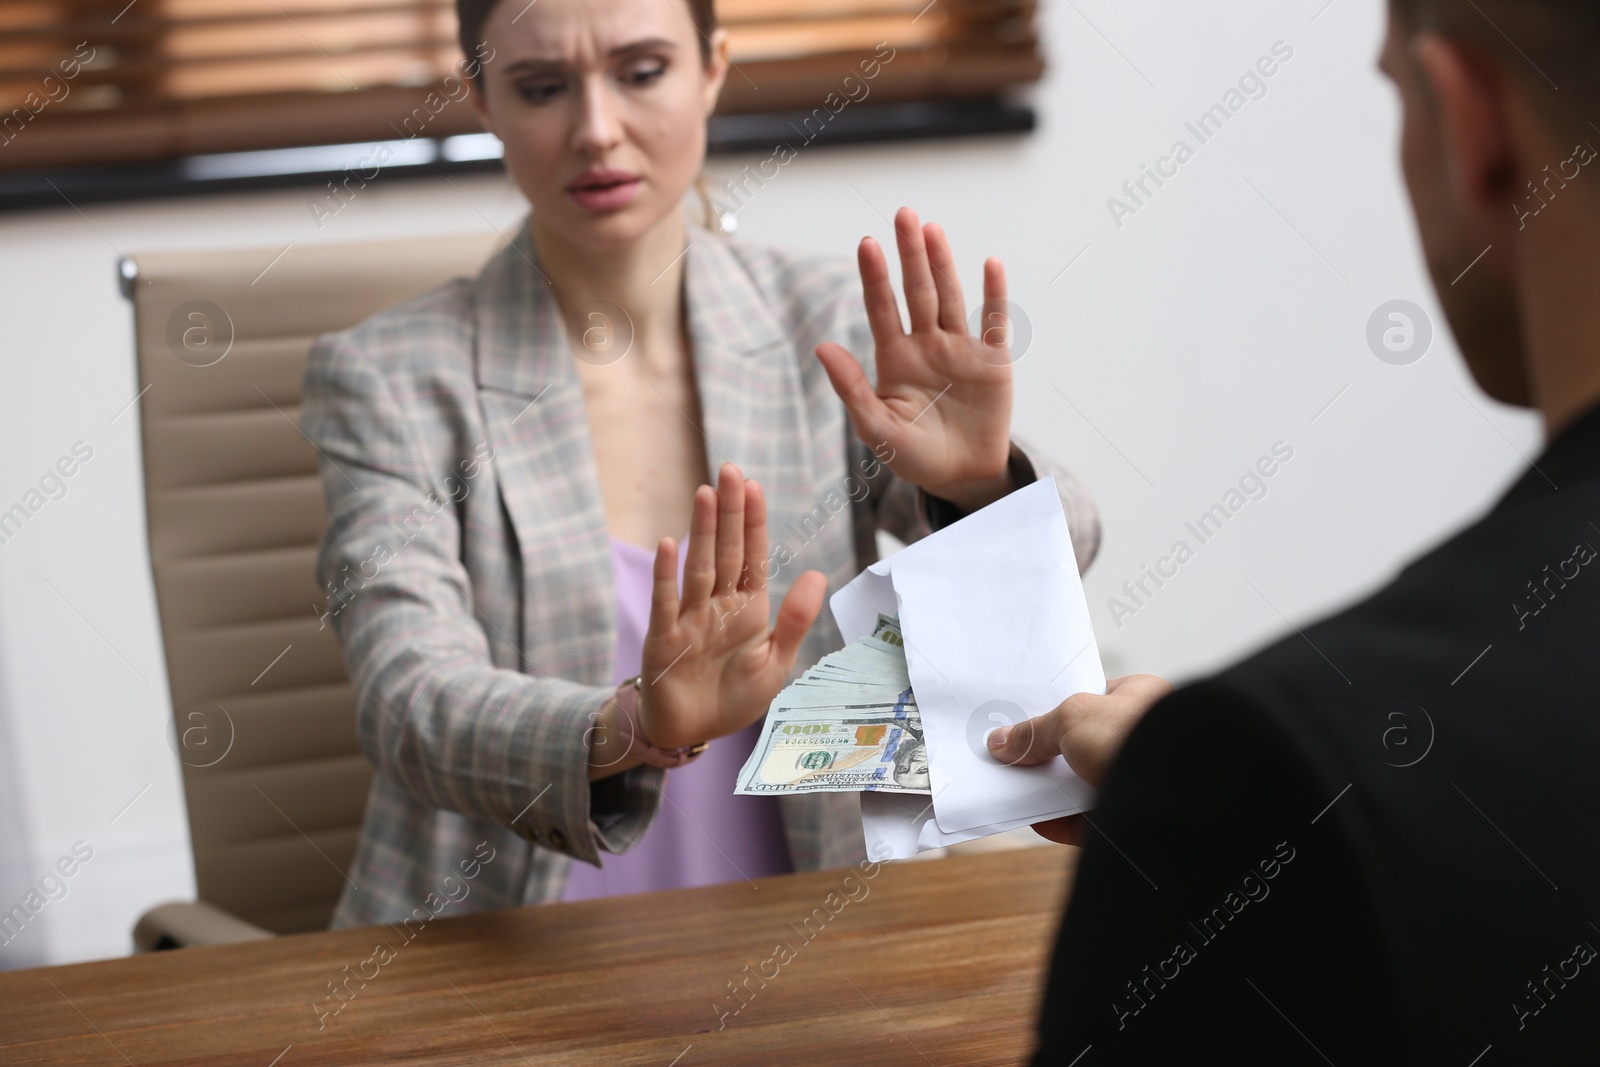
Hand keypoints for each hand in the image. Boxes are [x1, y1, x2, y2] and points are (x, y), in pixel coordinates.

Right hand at [638, 463, 827, 749]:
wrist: (692, 732)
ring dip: (702, 531)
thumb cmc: (733, 696)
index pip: (751, 557)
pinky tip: (668, 544)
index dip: (753, 523)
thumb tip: (818, 573)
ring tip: (706, 493)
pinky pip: (665, 603)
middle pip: (725, 551)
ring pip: (698, 567)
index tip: (755, 487)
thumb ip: (794, 620)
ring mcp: (688, 619)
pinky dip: (666, 576)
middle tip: (732, 470)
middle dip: (729, 512)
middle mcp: (716, 605)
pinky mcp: (664, 640)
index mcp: (746, 608)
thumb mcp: (775, 663)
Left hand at [814, 206, 1015, 513]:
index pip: (882, 309)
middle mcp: (926, 344)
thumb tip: (821, 346)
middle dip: (910, 254)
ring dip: (942, 264)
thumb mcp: (876, 428)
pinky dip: (994, 294)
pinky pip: (993, 322)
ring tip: (932, 230)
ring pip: (949, 298)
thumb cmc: (913, 454)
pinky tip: (991, 264)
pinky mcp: (992, 361)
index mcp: (894, 357)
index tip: (867, 244)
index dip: (875, 277)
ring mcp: (960, 349)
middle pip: (916, 291)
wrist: (961, 477)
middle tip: (903, 213)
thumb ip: (851, 388)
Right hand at [984, 675, 1174, 844]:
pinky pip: (1086, 820)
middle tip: (1012, 756)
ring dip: (1050, 788)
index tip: (1023, 720)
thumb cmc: (1137, 738)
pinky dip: (1060, 821)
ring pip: (1082, 785)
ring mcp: (1136, 780)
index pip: (1091, 700)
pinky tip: (1035, 818)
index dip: (1056, 709)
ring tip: (1014, 787)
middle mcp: (1141, 739)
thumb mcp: (1073, 718)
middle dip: (1047, 754)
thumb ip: (1035, 730)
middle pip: (1081, 746)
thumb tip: (1002, 742)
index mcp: (1140, 700)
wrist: (1176, 796)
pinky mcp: (1129, 818)